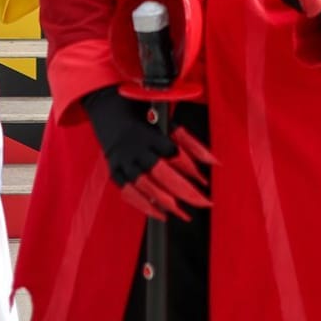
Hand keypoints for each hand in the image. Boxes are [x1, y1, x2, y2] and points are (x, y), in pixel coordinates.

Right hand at [80, 89, 214, 219]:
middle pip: (161, 173)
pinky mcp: (115, 171)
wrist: (105, 105)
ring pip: (144, 185)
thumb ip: (191, 143)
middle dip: (184, 190)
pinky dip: (145, 205)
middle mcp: (135, 149)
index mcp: (149, 134)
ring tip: (184, 214)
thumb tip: (215, 162)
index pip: (172, 153)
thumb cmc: (141, 112)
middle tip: (204, 203)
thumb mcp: (167, 122)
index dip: (190, 167)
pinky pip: (129, 192)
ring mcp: (123, 162)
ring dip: (166, 202)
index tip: (205, 181)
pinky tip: (161, 215)